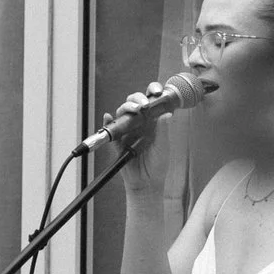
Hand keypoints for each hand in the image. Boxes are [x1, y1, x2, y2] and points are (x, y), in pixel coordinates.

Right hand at [104, 83, 178, 197]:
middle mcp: (138, 123)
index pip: (151, 101)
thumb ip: (163, 130)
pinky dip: (107, 122)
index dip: (153, 92)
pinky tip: (107, 117)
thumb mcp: (163, 146)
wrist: (146, 182)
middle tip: (143, 104)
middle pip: (134, 103)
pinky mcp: (116, 140)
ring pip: (122, 112)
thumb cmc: (157, 164)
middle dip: (137, 98)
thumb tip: (167, 113)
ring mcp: (126, 130)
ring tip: (134, 110)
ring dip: (126, 108)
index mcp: (152, 121)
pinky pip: (109, 129)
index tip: (158, 90)